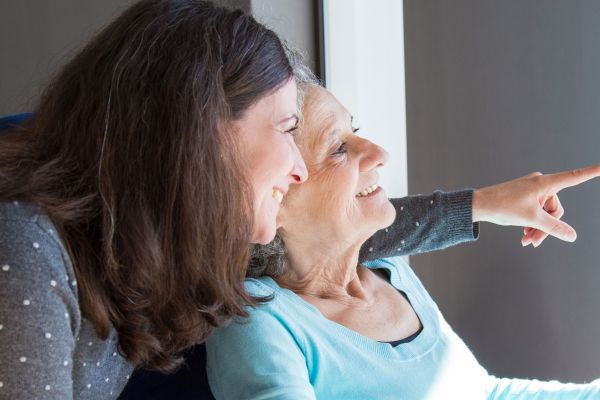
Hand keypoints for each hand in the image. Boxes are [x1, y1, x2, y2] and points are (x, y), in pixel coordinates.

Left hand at [472, 164, 599, 246]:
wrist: (479, 205)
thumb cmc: (503, 206)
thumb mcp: (532, 219)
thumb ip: (554, 227)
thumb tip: (572, 236)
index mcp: (545, 183)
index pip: (575, 177)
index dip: (592, 171)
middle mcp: (540, 183)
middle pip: (556, 209)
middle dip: (546, 226)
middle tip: (533, 241)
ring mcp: (532, 190)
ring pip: (545, 213)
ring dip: (538, 228)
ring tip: (526, 240)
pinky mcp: (525, 196)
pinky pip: (536, 211)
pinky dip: (532, 223)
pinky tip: (524, 234)